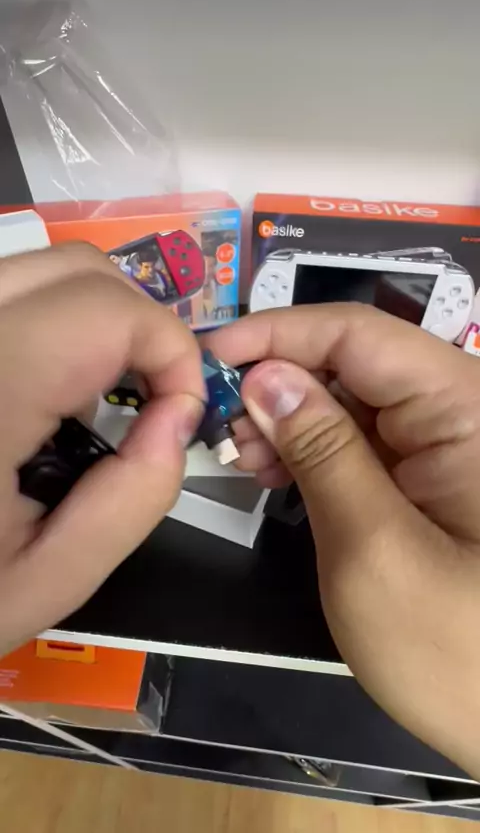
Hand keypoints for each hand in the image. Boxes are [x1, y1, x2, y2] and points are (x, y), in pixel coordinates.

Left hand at [0, 243, 203, 655]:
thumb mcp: (45, 581)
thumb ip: (131, 499)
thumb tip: (178, 417)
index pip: (107, 312)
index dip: (172, 350)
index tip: (180, 415)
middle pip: (77, 269)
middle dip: (140, 324)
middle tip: (152, 399)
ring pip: (37, 271)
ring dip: (96, 319)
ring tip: (97, 399)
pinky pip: (6, 297)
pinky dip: (52, 323)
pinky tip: (44, 391)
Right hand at [206, 304, 479, 778]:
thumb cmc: (454, 651)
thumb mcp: (370, 547)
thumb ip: (320, 450)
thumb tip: (263, 375)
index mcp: (467, 409)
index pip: (361, 334)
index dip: (279, 333)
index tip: (209, 355)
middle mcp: (463, 412)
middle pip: (358, 363)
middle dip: (280, 380)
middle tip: (216, 421)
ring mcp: (451, 449)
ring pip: (356, 401)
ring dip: (291, 417)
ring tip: (240, 453)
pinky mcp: (435, 482)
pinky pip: (367, 444)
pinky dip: (315, 451)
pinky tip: (273, 469)